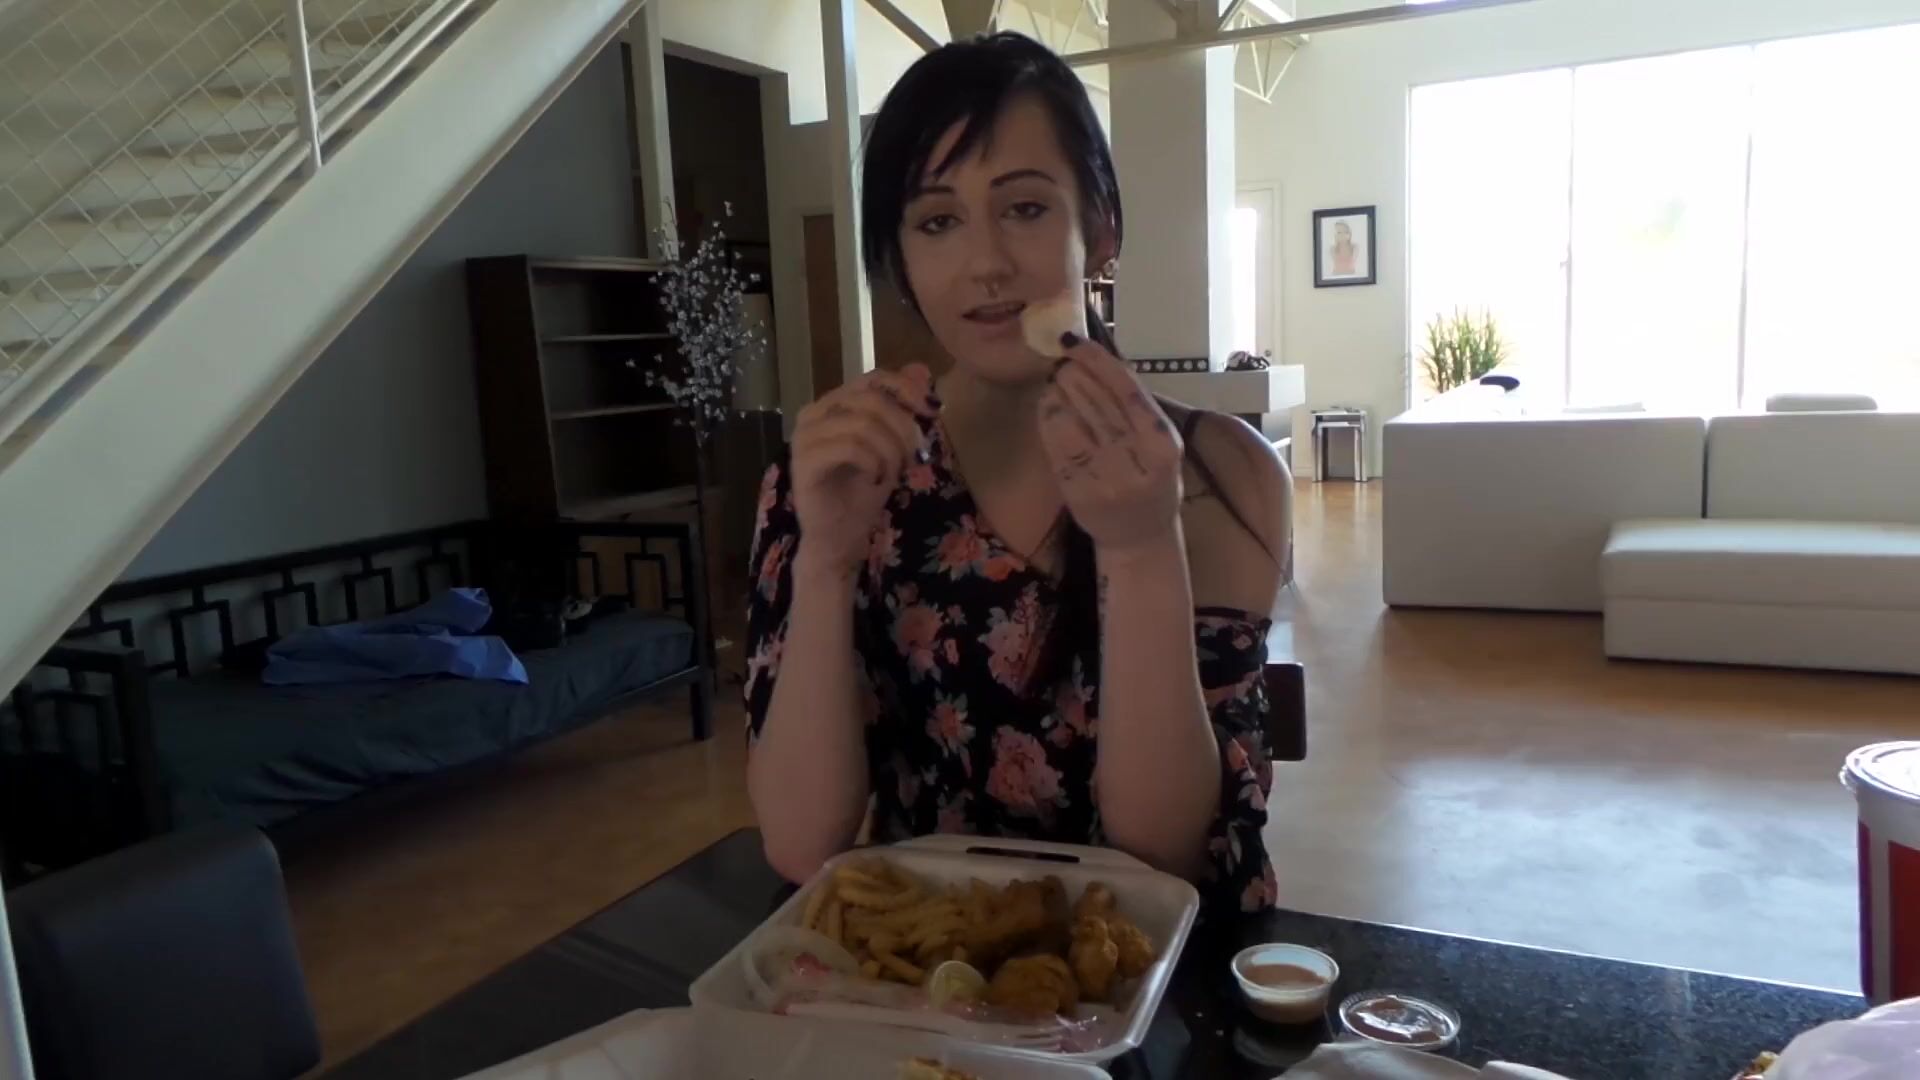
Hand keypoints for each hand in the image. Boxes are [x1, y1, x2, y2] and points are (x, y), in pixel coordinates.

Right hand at [790, 364, 936, 577]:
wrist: (838, 538)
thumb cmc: (862, 493)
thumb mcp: (891, 447)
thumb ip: (900, 410)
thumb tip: (921, 369)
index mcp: (833, 404)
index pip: (873, 377)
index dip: (906, 389)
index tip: (932, 412)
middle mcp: (814, 413)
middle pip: (870, 399)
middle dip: (903, 427)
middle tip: (915, 456)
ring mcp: (805, 436)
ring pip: (862, 422)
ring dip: (890, 449)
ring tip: (894, 472)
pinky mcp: (805, 461)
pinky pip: (850, 446)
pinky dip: (873, 462)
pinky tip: (876, 479)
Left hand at [1036, 335, 1182, 553]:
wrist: (1139, 537)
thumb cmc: (1153, 481)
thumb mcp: (1161, 444)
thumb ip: (1138, 408)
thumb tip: (1098, 360)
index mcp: (1163, 445)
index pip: (1126, 388)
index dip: (1096, 359)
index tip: (1075, 341)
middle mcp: (1135, 460)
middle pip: (1095, 399)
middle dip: (1072, 372)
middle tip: (1061, 360)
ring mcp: (1103, 477)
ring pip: (1070, 417)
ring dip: (1057, 390)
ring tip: (1055, 381)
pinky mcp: (1075, 488)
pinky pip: (1054, 441)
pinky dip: (1047, 415)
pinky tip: (1048, 404)